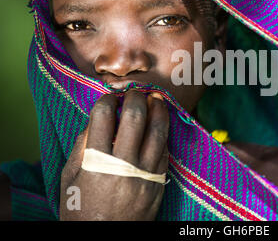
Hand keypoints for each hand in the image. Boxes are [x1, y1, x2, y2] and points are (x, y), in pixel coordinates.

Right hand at [59, 90, 168, 220]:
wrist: (104, 238)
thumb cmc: (81, 209)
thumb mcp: (70, 178)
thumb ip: (81, 146)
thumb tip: (95, 119)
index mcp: (95, 162)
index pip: (103, 117)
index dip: (106, 100)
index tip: (108, 98)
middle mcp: (122, 165)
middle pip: (134, 118)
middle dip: (135, 98)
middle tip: (135, 93)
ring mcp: (144, 174)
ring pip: (158, 132)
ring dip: (158, 110)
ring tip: (156, 99)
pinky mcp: (158, 182)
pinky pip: (165, 151)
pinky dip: (164, 134)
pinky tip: (161, 124)